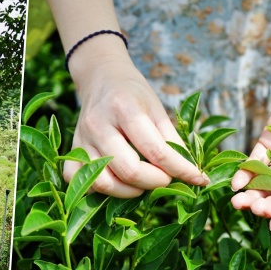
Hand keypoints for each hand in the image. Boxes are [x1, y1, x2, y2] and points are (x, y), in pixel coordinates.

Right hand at [63, 56, 209, 197]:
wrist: (101, 77)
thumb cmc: (133, 93)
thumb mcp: (157, 108)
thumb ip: (171, 140)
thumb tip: (190, 174)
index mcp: (125, 108)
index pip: (156, 150)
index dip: (180, 170)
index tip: (198, 179)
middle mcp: (99, 124)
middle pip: (129, 170)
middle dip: (155, 182)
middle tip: (166, 178)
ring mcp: (81, 139)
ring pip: (103, 181)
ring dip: (129, 192)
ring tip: (143, 184)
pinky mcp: (72, 149)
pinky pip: (76, 179)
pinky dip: (95, 190)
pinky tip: (115, 183)